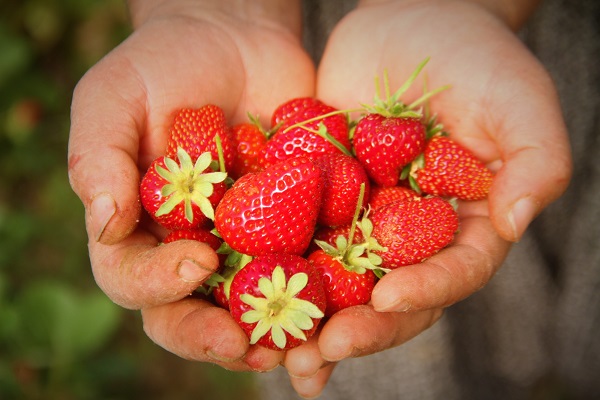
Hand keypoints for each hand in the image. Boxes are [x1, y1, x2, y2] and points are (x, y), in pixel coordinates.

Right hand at [68, 0, 314, 371]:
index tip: (194, 263)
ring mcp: (244, 246)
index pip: (133, 278)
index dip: (157, 284)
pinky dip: (327, 298)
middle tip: (246, 345)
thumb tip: (105, 225)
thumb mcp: (114, 99)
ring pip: (253, 309)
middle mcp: (190, 250)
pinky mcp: (294, 230)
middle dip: (216, 337)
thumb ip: (97, 159)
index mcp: (139, 232)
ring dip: (276, 338)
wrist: (233, 40)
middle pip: (192, 314)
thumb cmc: (161, 66)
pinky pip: (308, 272)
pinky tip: (350, 311)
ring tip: (302, 353)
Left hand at [283, 0, 571, 395]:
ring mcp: (363, 218)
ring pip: (338, 282)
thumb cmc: (476, 55)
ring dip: (309, 319)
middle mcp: (412, 234)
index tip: (388, 302)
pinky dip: (271, 268)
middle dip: (359, 328)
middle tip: (320, 354)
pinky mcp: (320, 197)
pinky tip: (241, 295)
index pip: (453, 272)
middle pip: (390, 296)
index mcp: (465, 224)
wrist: (411, 19)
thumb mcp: (519, 99)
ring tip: (277, 350)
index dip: (426, 291)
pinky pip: (295, 236)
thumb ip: (537, 159)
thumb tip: (518, 221)